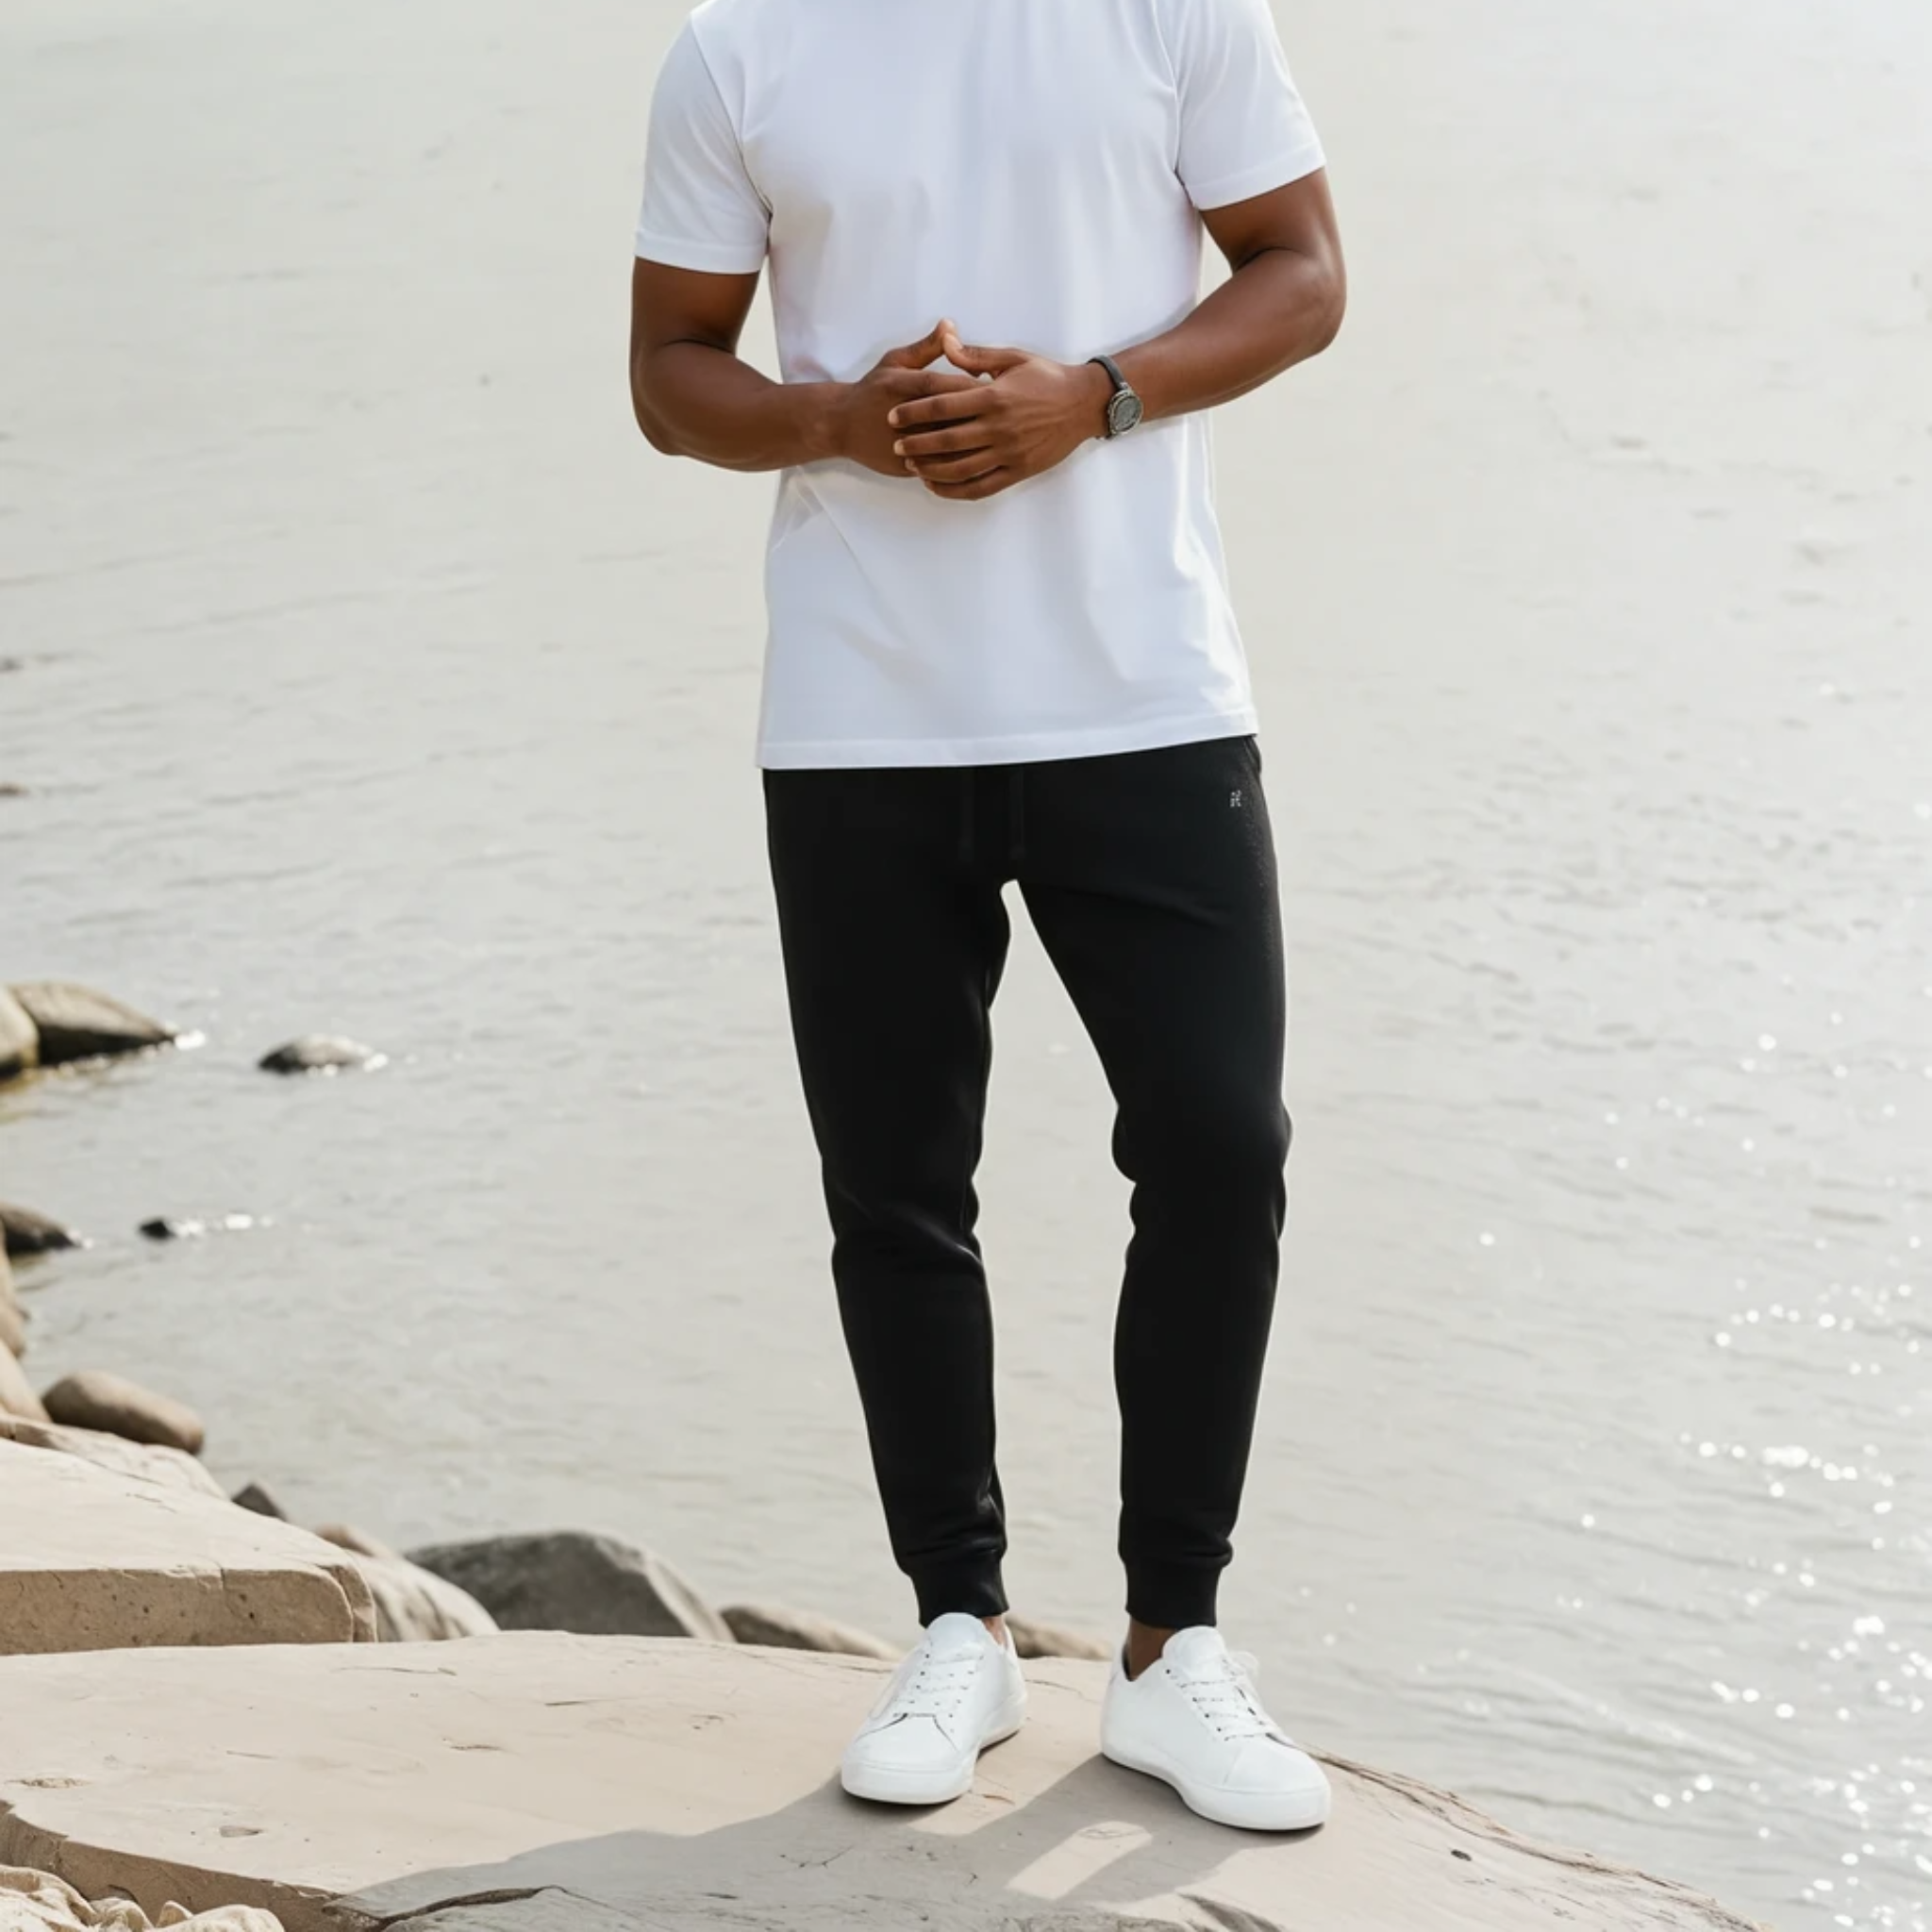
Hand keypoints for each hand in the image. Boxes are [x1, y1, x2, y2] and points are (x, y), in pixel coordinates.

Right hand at [831, 322, 982, 476]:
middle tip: (1007, 414)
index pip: (947, 387)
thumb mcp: (896, 361)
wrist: (842, 425)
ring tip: (997, 437)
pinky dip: (961, 465)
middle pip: (952, 419)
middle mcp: (906, 416)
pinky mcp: (905, 466)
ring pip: (948, 449)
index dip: (973, 387)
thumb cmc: (875, 389)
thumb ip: (927, 347)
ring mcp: (905, 444)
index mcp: (905, 386)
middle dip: (981, 417)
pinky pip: (940, 469)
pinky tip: (980, 458)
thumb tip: (951, 326)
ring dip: (975, 444)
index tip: (996, 385)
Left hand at [886, 325, 1112, 500]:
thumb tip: (945, 342)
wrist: (1085, 403)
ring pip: (961, 468)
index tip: (893, 415)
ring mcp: (1009, 452)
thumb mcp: (1012, 358)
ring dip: (932, 469)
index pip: (943, 406)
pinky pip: (981, 486)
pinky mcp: (1018, 471)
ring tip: (912, 466)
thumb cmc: (1047, 377)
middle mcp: (1000, 427)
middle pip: (946, 440)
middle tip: (896, 444)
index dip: (914, 412)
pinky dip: (955, 490)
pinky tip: (938, 486)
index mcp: (995, 396)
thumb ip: (975, 355)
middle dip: (916, 444)